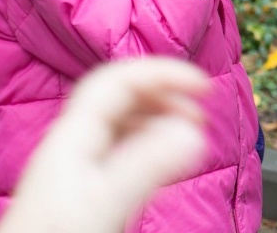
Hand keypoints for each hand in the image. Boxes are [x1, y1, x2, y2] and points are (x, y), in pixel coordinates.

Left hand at [0, 58, 209, 232]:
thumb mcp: (104, 203)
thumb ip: (148, 166)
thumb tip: (195, 131)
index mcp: (73, 137)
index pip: (118, 81)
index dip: (162, 74)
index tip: (203, 88)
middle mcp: (74, 144)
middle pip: (123, 98)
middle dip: (167, 97)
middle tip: (201, 116)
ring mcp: (78, 165)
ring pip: (125, 124)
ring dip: (163, 122)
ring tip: (192, 139)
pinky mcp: (86, 187)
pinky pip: (124, 150)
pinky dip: (153, 147)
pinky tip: (168, 164)